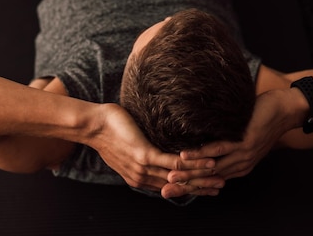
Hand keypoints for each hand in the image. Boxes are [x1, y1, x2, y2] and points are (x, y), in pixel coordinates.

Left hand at [91, 103, 220, 195]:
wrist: (92, 124)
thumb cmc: (109, 130)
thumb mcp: (127, 147)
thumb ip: (142, 152)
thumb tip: (151, 147)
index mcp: (138, 178)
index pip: (169, 186)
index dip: (190, 188)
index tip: (207, 187)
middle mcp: (141, 177)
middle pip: (177, 185)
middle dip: (200, 186)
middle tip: (220, 186)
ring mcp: (143, 167)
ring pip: (179, 175)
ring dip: (201, 175)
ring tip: (219, 173)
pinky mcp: (144, 154)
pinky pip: (173, 162)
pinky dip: (192, 163)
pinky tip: (207, 160)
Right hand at [167, 90, 297, 187]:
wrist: (286, 111)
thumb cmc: (263, 120)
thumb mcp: (244, 138)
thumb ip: (228, 144)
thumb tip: (207, 141)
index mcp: (240, 167)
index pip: (211, 180)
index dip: (191, 186)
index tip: (171, 189)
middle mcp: (240, 165)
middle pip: (208, 179)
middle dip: (185, 185)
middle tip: (164, 189)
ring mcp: (243, 155)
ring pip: (211, 168)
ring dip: (189, 172)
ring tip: (170, 174)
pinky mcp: (244, 142)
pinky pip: (219, 149)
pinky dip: (201, 153)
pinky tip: (186, 154)